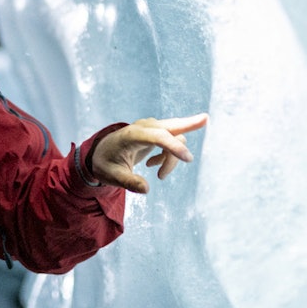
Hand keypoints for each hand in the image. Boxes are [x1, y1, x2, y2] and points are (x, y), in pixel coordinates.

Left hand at [89, 113, 208, 192]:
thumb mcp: (111, 176)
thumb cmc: (104, 163)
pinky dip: (169, 156)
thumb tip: (146, 189)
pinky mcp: (155, 133)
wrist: (100, 153)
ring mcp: (150, 128)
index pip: (157, 137)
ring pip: (174, 138)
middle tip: (206, 118)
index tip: (188, 159)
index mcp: (132, 135)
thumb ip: (128, 182)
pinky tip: (152, 165)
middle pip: (171, 124)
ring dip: (173, 159)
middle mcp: (143, 128)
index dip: (173, 147)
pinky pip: (171, 142)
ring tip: (159, 175)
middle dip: (189, 123)